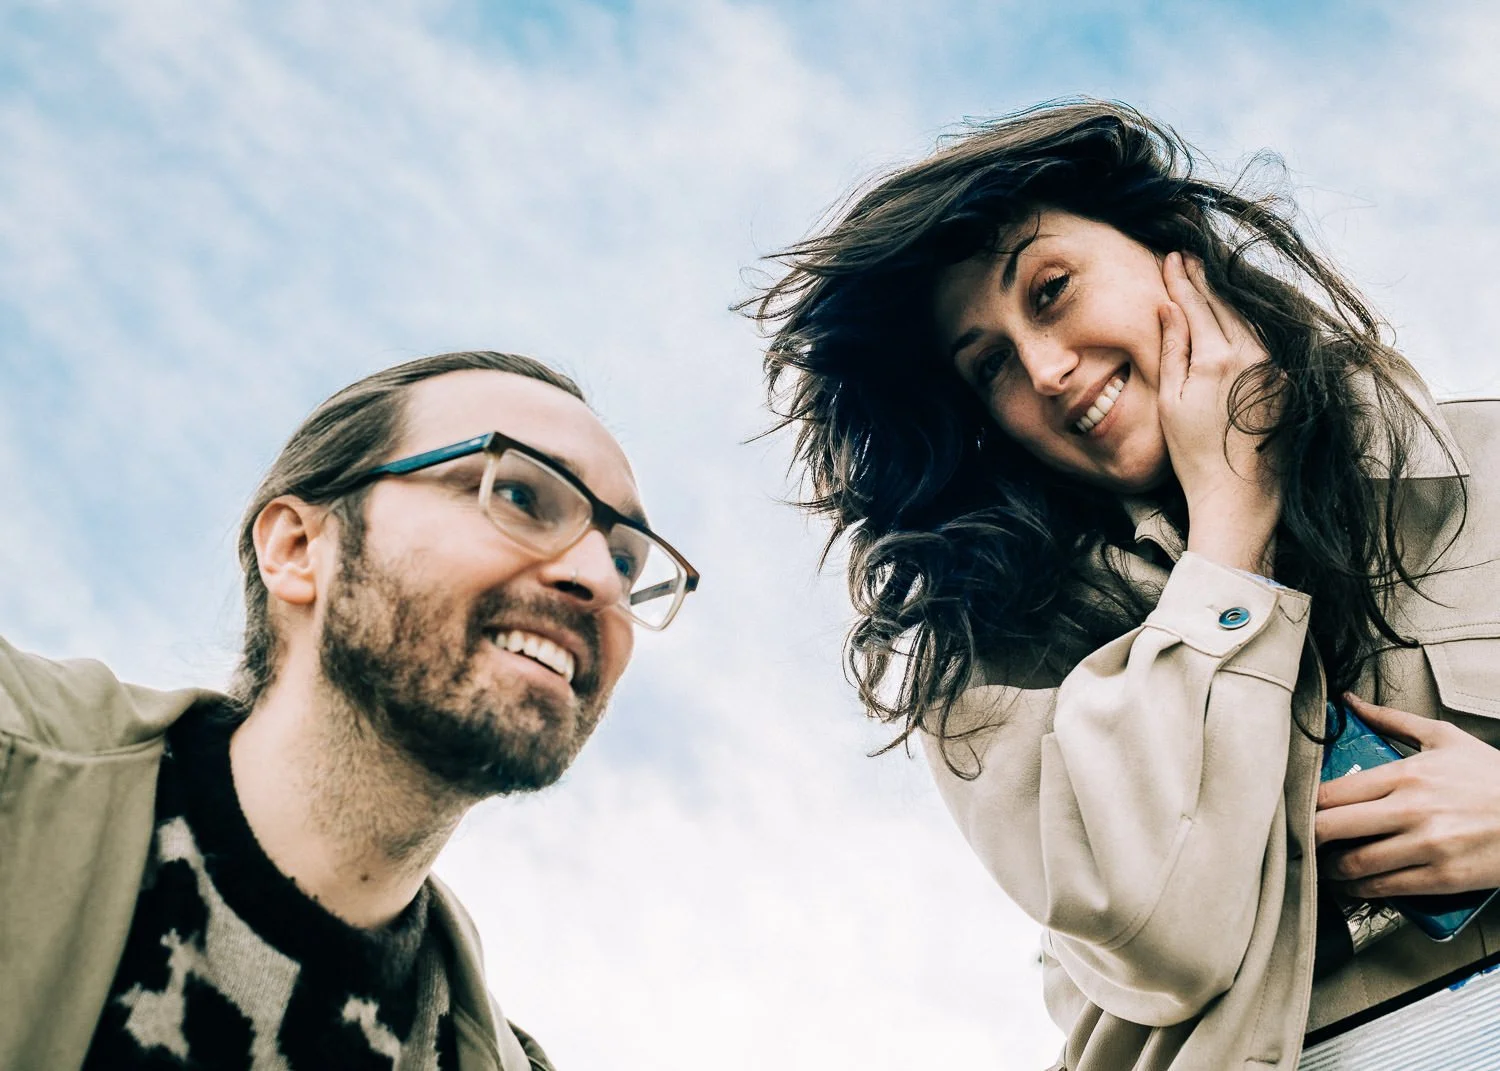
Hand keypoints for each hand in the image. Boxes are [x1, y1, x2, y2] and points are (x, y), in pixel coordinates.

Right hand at [1156, 252, 1281, 573]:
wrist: (1238, 493)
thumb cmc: (1195, 454)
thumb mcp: (1170, 401)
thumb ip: (1172, 349)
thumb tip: (1169, 308)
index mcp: (1217, 358)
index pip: (1196, 305)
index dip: (1182, 280)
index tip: (1172, 258)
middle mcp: (1252, 355)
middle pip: (1224, 305)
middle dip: (1204, 280)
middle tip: (1188, 258)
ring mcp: (1274, 366)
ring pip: (1247, 318)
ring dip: (1227, 297)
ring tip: (1209, 278)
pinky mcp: (1286, 381)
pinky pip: (1263, 338)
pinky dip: (1246, 321)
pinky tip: (1236, 314)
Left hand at [1315, 693, 1499, 895]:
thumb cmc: (1493, 777)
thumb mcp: (1445, 739)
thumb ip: (1391, 721)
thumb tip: (1350, 701)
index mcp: (1406, 774)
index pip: (1332, 793)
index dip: (1304, 806)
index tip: (1294, 812)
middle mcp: (1409, 810)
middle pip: (1331, 828)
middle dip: (1308, 839)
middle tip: (1300, 843)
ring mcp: (1425, 846)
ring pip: (1353, 864)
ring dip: (1330, 870)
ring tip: (1323, 867)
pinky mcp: (1441, 878)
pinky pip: (1384, 889)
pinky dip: (1360, 892)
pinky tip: (1352, 887)